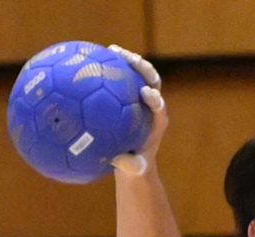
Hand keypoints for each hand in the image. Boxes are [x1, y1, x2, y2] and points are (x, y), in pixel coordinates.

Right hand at [108, 47, 165, 176]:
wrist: (134, 158)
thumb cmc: (133, 164)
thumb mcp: (132, 167)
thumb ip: (130, 165)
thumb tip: (122, 164)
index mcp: (156, 122)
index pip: (159, 106)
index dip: (155, 99)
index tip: (146, 93)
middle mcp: (152, 106)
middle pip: (153, 81)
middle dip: (144, 70)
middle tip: (132, 60)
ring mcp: (142, 97)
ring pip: (140, 73)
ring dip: (129, 60)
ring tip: (113, 49)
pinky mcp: (131, 93)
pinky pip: (124, 76)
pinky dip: (114, 66)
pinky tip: (95, 57)